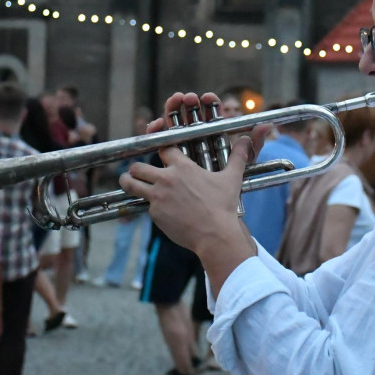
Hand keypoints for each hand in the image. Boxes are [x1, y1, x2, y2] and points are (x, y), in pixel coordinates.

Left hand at [119, 93, 264, 251]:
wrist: (215, 234)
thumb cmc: (223, 206)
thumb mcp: (232, 178)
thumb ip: (238, 156)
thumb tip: (246, 140)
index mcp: (183, 167)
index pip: (163, 149)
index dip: (161, 149)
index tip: (161, 152)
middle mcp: (166, 179)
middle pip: (138, 166)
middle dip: (135, 168)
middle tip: (138, 172)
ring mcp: (158, 197)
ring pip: (131, 183)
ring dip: (128, 181)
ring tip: (128, 181)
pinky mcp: (155, 214)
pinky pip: (145, 206)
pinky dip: (150, 206)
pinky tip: (157, 209)